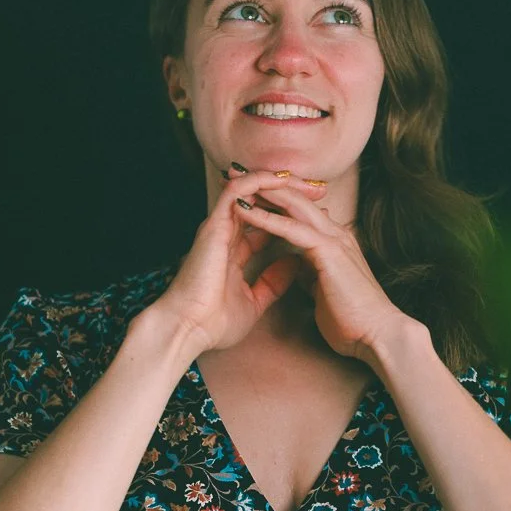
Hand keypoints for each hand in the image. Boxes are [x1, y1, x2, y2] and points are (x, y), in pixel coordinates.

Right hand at [150, 168, 329, 354]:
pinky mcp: (215, 225)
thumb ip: (272, 282)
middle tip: (321, 189)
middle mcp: (226, 233)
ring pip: (251, 188)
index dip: (290, 213)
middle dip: (292, 192)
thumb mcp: (254, 301)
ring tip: (308, 182)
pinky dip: (260, 182)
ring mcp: (219, 227)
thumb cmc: (214, 323)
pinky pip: (238, 191)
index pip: (265, 221)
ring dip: (281, 182)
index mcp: (234, 250)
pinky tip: (284, 180)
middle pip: (261, 200)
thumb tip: (293, 264)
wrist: (189, 330)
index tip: (320, 212)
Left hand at [227, 175, 412, 364]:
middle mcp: (334, 233)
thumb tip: (298, 267)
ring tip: (233, 181)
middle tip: (233, 171)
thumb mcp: (324, 289)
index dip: (271, 199)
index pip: (298, 211)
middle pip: (294, 199)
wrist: (377, 336)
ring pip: (293, 206)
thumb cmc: (352, 321)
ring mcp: (334, 239)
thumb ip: (312, 271)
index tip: (244, 192)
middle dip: (263, 185)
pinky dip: (266, 218)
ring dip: (261, 192)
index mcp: (333, 242)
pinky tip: (244, 210)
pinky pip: (292, 228)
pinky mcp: (329, 251)